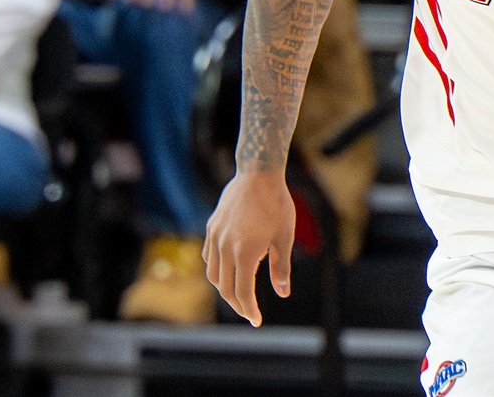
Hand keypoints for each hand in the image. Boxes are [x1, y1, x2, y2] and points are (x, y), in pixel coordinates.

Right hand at [203, 170, 295, 326]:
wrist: (258, 174)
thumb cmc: (277, 204)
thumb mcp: (285, 237)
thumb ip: (281, 267)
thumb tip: (283, 293)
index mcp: (245, 253)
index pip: (242, 292)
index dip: (249, 310)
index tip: (256, 320)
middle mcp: (225, 248)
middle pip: (225, 288)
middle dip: (237, 304)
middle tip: (248, 312)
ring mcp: (215, 237)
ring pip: (213, 274)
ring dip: (224, 288)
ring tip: (237, 294)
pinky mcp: (211, 227)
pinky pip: (208, 257)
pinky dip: (216, 269)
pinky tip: (227, 269)